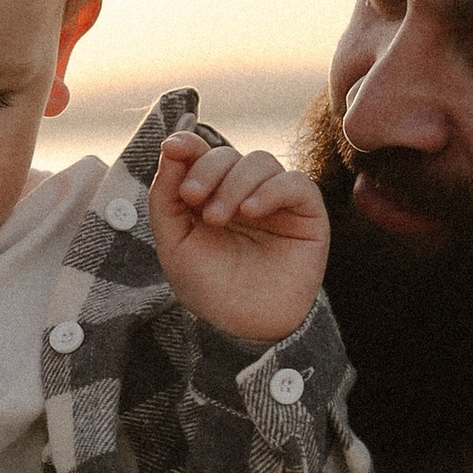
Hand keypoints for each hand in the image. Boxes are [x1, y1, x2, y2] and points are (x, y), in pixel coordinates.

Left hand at [149, 132, 328, 347]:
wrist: (244, 326)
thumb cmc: (209, 287)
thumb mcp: (174, 243)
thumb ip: (166, 196)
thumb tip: (172, 145)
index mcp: (210, 194)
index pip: (201, 153)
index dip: (188, 146)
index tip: (173, 149)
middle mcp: (243, 191)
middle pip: (228, 154)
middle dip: (208, 171)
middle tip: (195, 202)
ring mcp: (276, 200)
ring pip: (260, 161)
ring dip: (235, 182)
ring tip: (219, 218)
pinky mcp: (306, 212)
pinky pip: (296, 183)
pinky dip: (272, 189)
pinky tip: (252, 211)